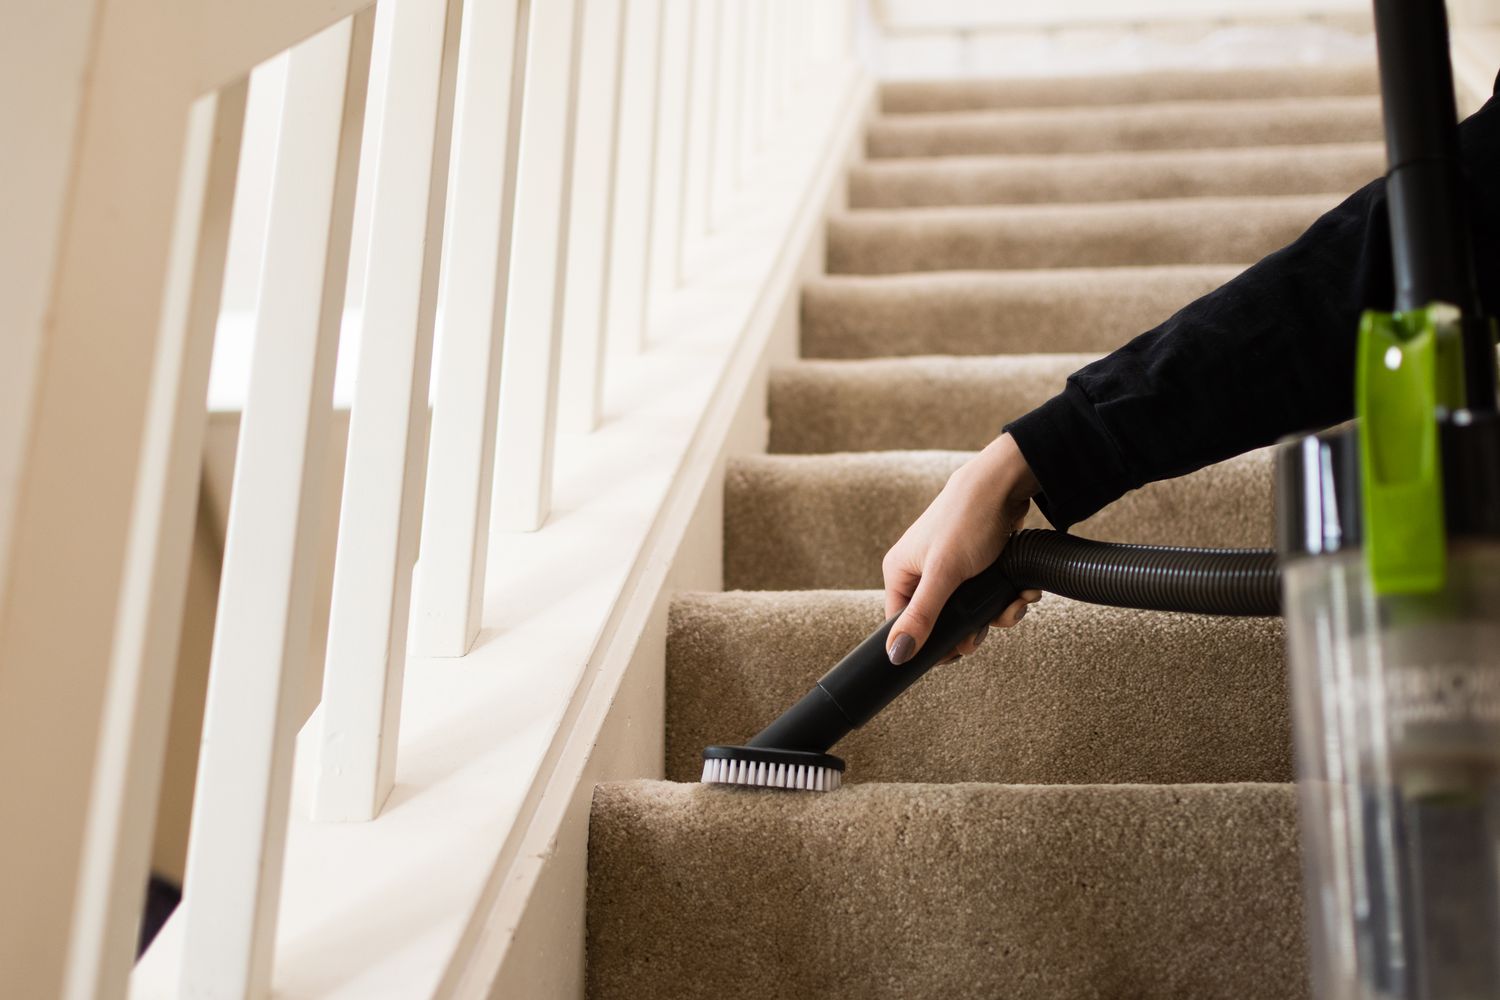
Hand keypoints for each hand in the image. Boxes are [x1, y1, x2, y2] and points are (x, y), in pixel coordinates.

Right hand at [882, 433, 1042, 664]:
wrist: (1005, 485)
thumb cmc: (967, 520)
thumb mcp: (944, 574)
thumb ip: (921, 617)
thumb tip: (895, 654)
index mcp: (900, 572)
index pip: (902, 624)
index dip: (927, 643)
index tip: (954, 654)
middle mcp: (921, 571)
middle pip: (941, 622)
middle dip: (972, 628)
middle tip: (987, 629)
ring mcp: (950, 568)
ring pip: (970, 611)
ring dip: (997, 613)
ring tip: (1014, 603)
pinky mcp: (976, 565)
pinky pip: (988, 595)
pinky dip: (1007, 597)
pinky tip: (1022, 591)